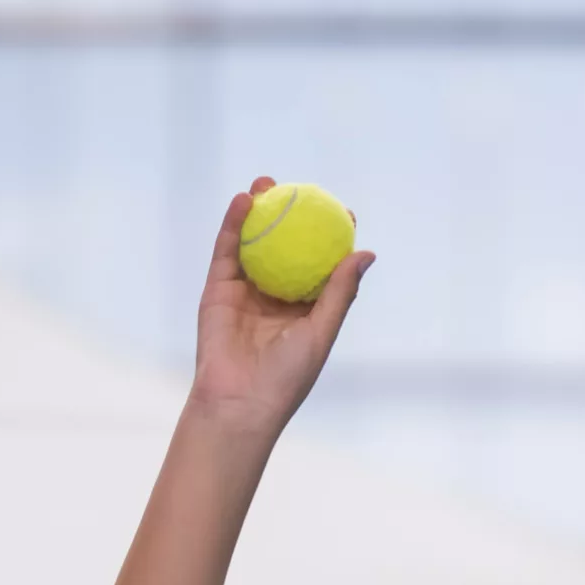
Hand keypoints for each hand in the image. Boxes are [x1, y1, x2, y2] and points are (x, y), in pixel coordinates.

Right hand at [189, 178, 373, 432]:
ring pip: (254, 244)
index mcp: (304, 310)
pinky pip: (227, 251)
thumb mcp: (321, 331)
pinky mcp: (218, 290)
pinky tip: (244, 200)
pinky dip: (234, 224)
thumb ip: (340, 292)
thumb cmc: (287, 376)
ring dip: (260, 211)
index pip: (320, 266)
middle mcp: (275, 297)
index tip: (343, 212)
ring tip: (267, 182)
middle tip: (303, 189)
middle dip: (292, 217)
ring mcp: (245, 292)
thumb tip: (366, 253)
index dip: (330, 238)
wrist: (238, 402)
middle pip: (285, 248)